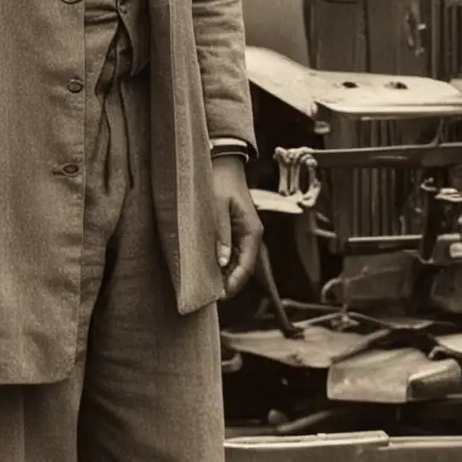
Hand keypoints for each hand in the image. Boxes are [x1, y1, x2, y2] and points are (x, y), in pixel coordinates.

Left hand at [211, 156, 262, 299]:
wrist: (223, 165)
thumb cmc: (219, 183)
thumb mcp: (217, 207)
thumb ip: (221, 234)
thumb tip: (223, 262)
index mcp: (252, 231)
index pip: (247, 264)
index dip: (235, 282)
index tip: (222, 295)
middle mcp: (252, 235)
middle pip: (244, 267)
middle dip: (231, 283)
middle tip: (212, 296)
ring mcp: (244, 234)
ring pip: (238, 262)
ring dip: (227, 275)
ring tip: (210, 287)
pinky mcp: (235, 231)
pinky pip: (233, 253)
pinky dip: (224, 264)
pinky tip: (211, 271)